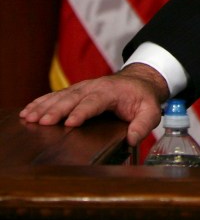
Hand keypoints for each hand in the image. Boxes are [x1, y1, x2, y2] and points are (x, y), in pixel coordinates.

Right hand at [19, 64, 169, 145]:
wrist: (139, 81)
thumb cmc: (143, 98)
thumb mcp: (150, 111)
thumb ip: (143, 124)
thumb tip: (132, 139)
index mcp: (111, 92)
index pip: (95, 102)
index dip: (83, 111)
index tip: (71, 122)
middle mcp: (94, 87)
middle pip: (73, 98)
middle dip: (57, 110)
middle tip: (43, 122)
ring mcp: (83, 88)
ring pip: (61, 96)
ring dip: (44, 106)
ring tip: (29, 117)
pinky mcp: (75, 92)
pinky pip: (56, 96)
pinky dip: (41, 102)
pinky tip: (28, 111)